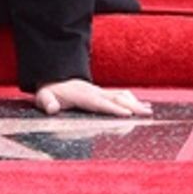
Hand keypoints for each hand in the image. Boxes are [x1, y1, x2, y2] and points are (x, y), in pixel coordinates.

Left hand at [33, 78, 152, 116]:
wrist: (54, 79)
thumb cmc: (50, 92)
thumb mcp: (43, 97)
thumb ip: (47, 102)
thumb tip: (52, 108)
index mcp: (82, 95)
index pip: (99, 103)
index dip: (113, 109)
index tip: (127, 114)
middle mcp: (94, 92)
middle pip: (115, 98)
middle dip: (131, 106)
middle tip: (146, 113)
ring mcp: (100, 92)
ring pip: (120, 96)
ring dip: (135, 103)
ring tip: (149, 111)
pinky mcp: (103, 94)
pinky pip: (120, 96)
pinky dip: (133, 100)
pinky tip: (144, 106)